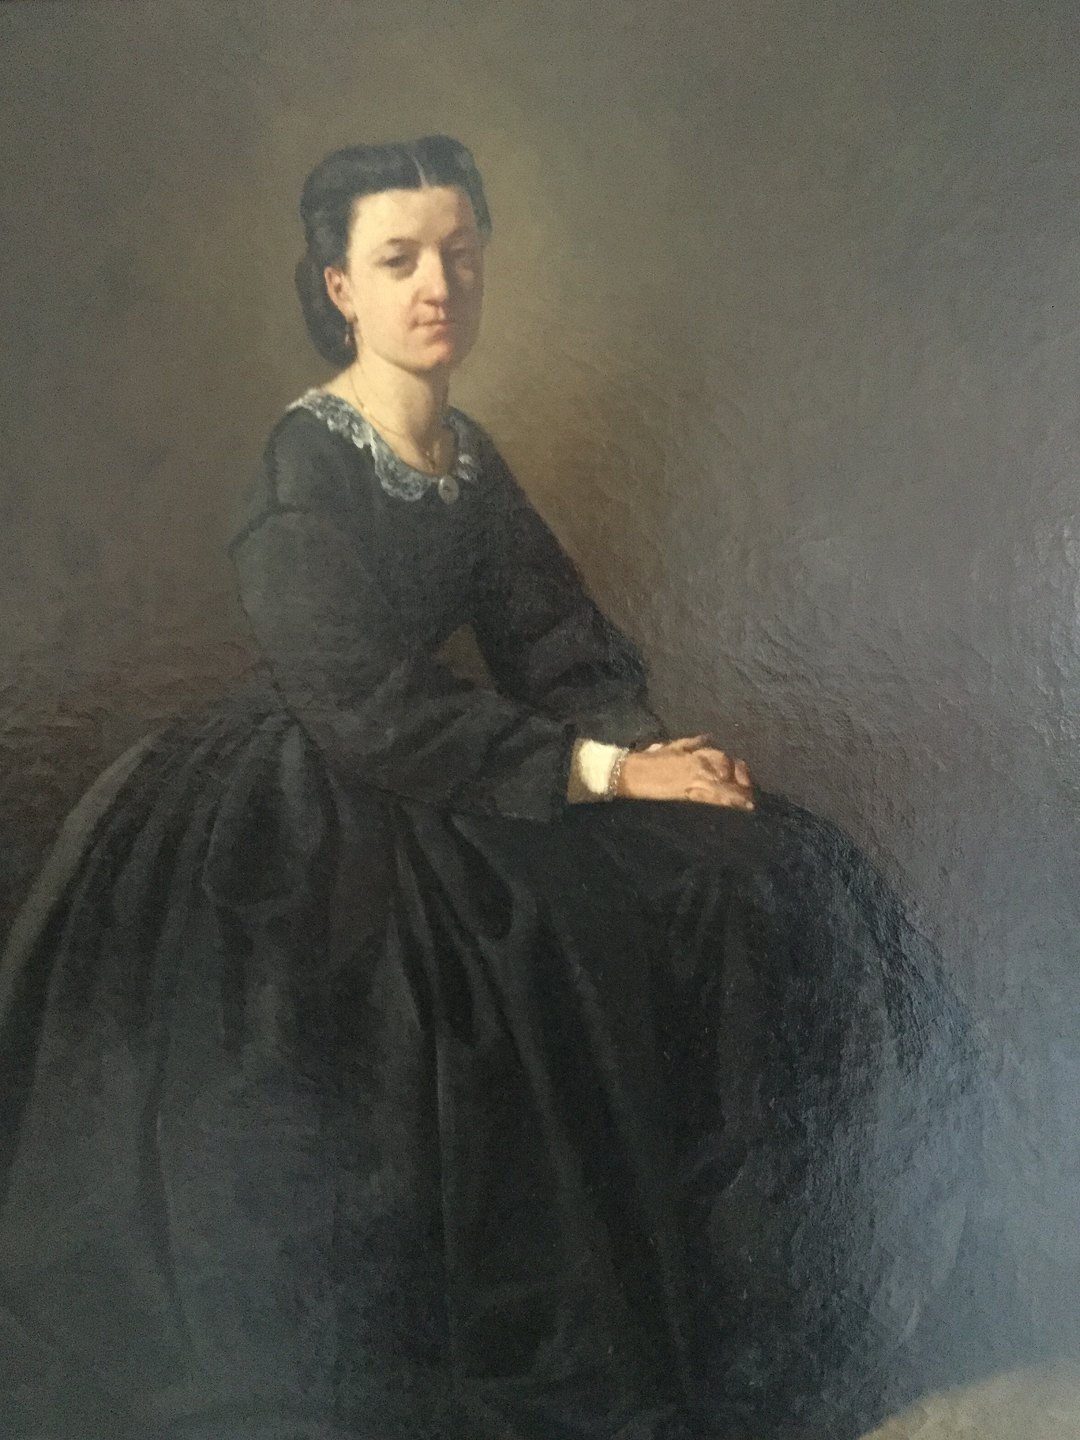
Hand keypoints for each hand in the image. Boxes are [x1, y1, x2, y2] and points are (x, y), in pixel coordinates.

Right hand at [615, 734, 754, 809]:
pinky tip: (743, 806)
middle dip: (742, 781)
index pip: (724, 758)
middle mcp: (700, 762)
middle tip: (751, 793)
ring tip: (750, 803)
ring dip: (740, 794)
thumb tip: (706, 738)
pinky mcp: (690, 792)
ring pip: (726, 784)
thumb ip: (691, 743)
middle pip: (729, 770)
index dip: (737, 769)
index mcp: (696, 752)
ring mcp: (696, 777)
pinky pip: (715, 797)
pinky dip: (731, 801)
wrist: (633, 773)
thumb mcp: (673, 746)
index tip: (744, 780)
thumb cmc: (650, 760)